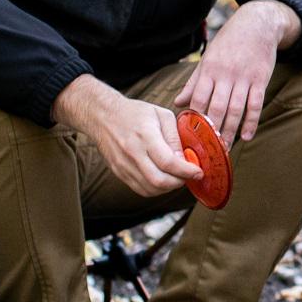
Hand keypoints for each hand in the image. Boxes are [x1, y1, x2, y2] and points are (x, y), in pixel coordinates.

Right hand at [52, 75, 196, 197]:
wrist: (103, 116)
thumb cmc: (134, 113)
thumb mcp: (161, 115)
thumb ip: (174, 137)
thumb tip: (185, 158)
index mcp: (145, 136)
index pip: (168, 162)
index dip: (187, 171)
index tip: (199, 172)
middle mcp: (132, 153)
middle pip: (159, 181)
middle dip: (179, 182)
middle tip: (189, 176)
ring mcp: (123, 165)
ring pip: (150, 189)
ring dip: (168, 188)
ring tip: (177, 177)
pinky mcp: (119, 173)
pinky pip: (140, 189)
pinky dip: (156, 189)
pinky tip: (163, 179)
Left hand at [174, 0, 298, 142]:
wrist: (257, 24)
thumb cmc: (229, 43)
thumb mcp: (208, 59)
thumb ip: (194, 82)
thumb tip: (177, 103)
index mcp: (209, 69)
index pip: (199, 98)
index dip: (194, 118)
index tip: (190, 136)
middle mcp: (226, 74)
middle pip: (217, 107)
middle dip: (212, 130)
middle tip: (208, 150)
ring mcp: (244, 77)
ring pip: (236, 108)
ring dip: (230, 130)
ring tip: (225, 148)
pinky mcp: (260, 79)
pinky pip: (255, 104)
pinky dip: (251, 122)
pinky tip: (247, 136)